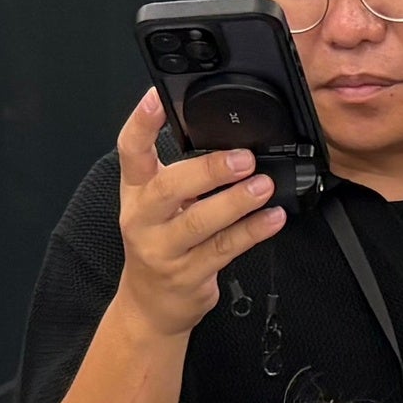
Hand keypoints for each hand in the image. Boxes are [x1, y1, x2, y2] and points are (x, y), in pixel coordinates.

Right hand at [112, 92, 286, 339]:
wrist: (151, 305)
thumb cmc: (160, 246)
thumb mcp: (156, 206)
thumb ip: (178, 175)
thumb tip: (226, 142)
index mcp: (135, 192)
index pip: (130, 151)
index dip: (140, 122)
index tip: (155, 97)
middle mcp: (143, 219)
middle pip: (168, 188)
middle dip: (208, 170)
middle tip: (242, 159)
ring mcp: (164, 250)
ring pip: (200, 222)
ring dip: (236, 202)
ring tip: (263, 186)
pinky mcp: (188, 275)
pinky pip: (225, 249)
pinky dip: (252, 231)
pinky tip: (272, 218)